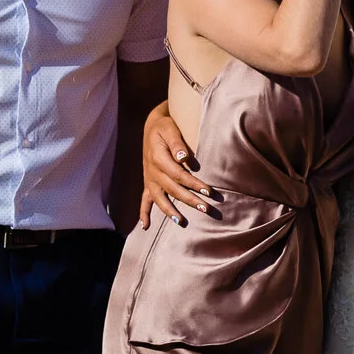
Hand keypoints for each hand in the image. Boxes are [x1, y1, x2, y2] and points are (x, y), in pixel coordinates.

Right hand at [140, 100, 217, 227]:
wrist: (152, 126)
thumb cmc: (165, 127)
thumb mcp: (170, 129)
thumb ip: (177, 144)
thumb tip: (184, 158)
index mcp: (158, 158)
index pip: (179, 175)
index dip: (194, 184)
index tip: (209, 191)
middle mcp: (152, 172)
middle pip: (173, 189)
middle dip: (190, 200)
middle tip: (207, 209)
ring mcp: (149, 179)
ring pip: (160, 199)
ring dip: (170, 211)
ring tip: (182, 222)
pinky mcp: (148, 183)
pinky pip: (144, 200)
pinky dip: (144, 213)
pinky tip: (145, 227)